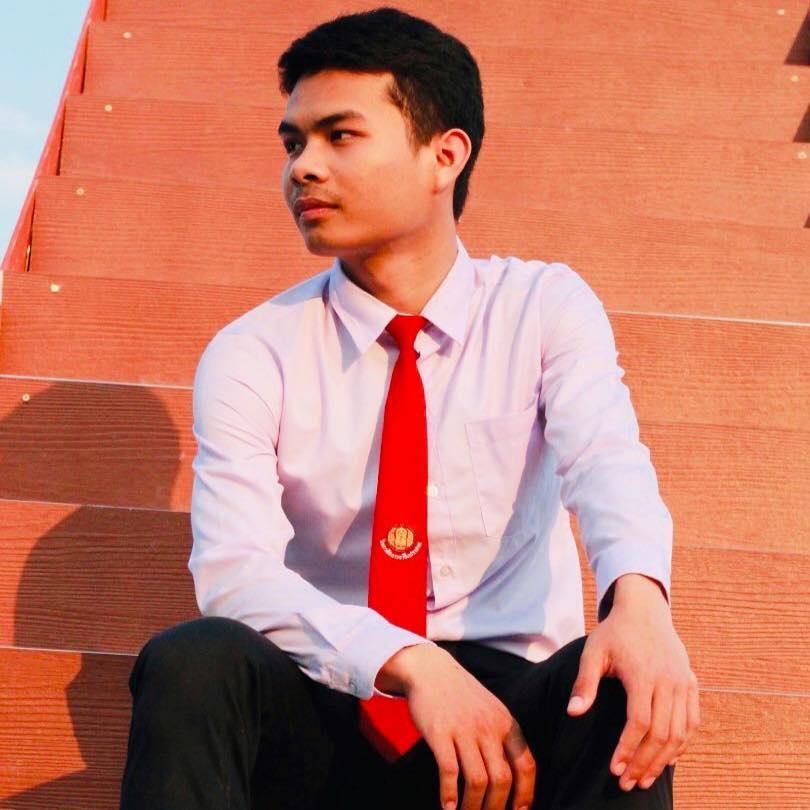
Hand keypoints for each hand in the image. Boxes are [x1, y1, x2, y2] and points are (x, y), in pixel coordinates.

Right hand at [393, 645, 535, 809]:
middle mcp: (488, 727)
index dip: (526, 794)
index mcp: (505, 723)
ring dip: (472, 807)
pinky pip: (449, 771)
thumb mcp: (491, 709)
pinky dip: (449, 794)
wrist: (430, 669)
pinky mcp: (440, 732)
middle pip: (502, 779)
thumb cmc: (461, 695)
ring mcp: (464, 729)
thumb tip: (512, 777)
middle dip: (496, 808)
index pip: (526, 765)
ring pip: (477, 780)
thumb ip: (502, 738)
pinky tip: (447, 806)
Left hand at [565, 575, 699, 791]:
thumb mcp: (593, 652)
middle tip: (628, 784)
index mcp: (643, 674)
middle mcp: (668, 680)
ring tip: (646, 779)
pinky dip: (681, 744)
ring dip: (664, 760)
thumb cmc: (614, 633)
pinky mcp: (691, 683)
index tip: (614, 769)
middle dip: (644, 763)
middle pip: (661, 734)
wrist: (644, 610)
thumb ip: (585, 683)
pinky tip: (666, 759)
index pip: (639, 723)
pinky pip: (692, 722)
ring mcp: (683, 682)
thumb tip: (573, 713)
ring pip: (680, 732)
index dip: (628, 749)